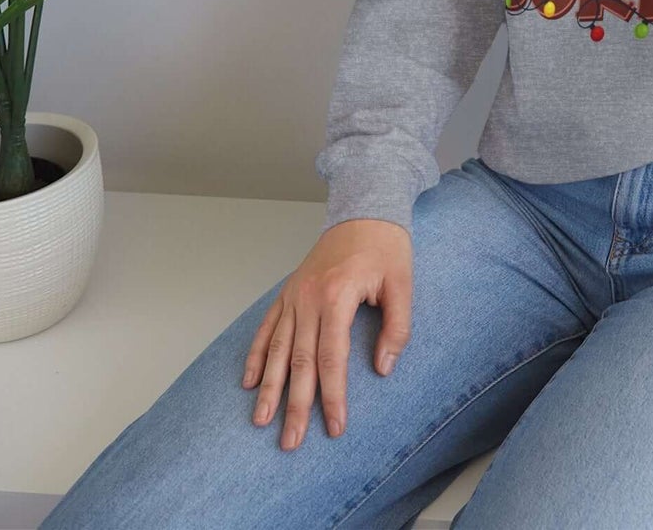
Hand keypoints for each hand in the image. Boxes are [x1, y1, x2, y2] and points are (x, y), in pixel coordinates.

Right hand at [243, 218, 411, 450]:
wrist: (364, 210)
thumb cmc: (386, 247)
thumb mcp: (403, 284)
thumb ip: (397, 327)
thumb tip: (383, 369)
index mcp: (337, 296)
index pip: (332, 358)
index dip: (333, 395)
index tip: (334, 426)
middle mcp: (309, 298)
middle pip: (299, 361)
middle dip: (294, 404)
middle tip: (291, 442)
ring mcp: (294, 295)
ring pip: (276, 348)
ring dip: (269, 387)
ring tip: (261, 421)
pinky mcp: (288, 292)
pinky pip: (267, 327)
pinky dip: (256, 355)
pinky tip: (249, 381)